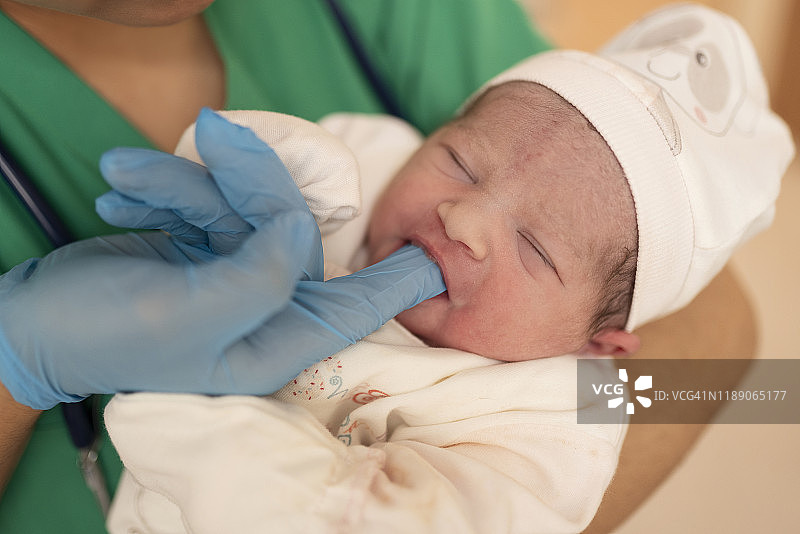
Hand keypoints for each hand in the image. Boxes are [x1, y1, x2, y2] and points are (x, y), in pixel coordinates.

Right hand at [0, 111, 443, 409]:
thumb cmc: (105, 333)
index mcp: (272, 342)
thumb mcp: (185, 313)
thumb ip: (258, 275)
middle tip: (208, 136)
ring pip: (246, 205)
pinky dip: (168, 185)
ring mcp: (237, 276)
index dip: (397, 283)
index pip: (354, 311)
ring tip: (125, 178)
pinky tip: (124, 188)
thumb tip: (299, 229)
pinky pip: (210, 201)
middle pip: (292, 230)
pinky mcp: (208, 247)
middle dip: (250, 180)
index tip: (437, 259)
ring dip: (186, 181)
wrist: (35, 324)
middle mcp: (264, 311)